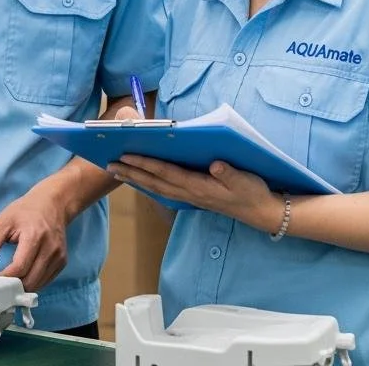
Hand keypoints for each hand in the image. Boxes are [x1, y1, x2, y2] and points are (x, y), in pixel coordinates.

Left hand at [0, 187, 69, 291]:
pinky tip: (22, 274)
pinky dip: (32, 282)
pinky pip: (45, 281)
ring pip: (38, 284)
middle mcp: (50, 249)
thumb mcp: (2, 222)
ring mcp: (58, 257)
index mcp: (34, 237)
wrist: (52, 203)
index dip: (2, 277)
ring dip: (21, 286)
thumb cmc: (26, 211)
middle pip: (29, 281)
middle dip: (11, 285)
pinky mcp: (62, 262)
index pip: (19, 268)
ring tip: (9, 277)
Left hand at [108, 155, 276, 227]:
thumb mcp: (246, 181)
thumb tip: (216, 164)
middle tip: (108, 164)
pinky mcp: (193, 197)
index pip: (167, 173)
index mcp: (200, 186)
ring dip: (136, 179)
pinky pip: (165, 191)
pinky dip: (149, 185)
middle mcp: (190, 193)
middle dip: (131, 172)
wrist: (260, 212)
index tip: (126, 156)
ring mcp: (190, 197)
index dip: (146, 164)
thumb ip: (230, 174)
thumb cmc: (253, 193)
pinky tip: (141, 180)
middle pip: (155, 182)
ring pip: (157, 188)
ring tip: (117, 170)